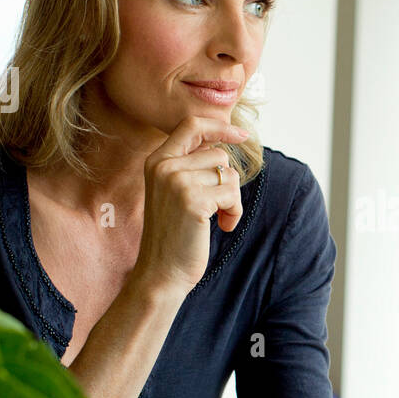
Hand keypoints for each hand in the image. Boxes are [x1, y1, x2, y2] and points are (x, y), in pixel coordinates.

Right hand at [134, 115, 249, 294]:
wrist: (161, 273)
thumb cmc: (174, 235)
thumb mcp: (174, 192)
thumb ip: (191, 166)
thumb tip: (223, 145)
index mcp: (156, 161)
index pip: (191, 125)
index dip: (220, 126)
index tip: (242, 134)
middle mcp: (163, 166)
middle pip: (218, 154)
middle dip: (228, 181)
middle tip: (218, 205)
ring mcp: (176, 182)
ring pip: (228, 174)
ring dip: (232, 199)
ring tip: (217, 217)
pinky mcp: (192, 200)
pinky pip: (232, 194)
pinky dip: (234, 212)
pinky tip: (222, 226)